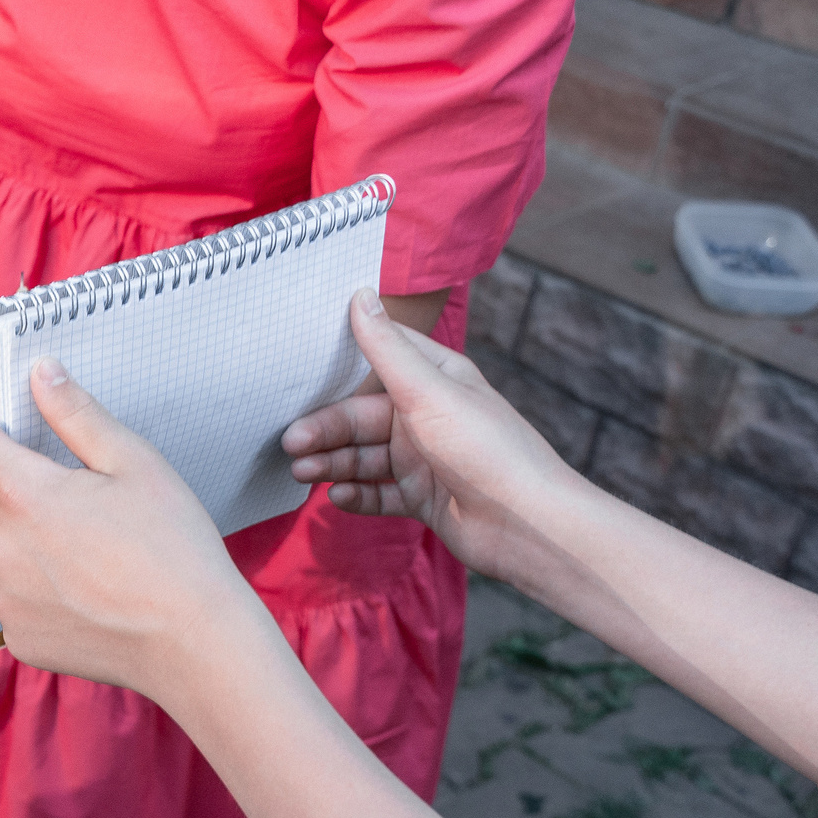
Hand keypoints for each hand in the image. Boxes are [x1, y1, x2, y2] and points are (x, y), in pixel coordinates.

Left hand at [0, 357, 263, 697]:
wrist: (194, 645)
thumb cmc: (174, 548)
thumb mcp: (134, 463)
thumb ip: (76, 414)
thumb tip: (38, 372)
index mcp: (23, 496)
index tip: (24, 439)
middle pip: (1, 504)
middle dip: (36, 501)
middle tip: (98, 518)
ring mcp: (4, 598)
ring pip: (11, 555)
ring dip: (40, 551)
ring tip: (100, 564)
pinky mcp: (18, 638)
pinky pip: (22, 601)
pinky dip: (49, 597)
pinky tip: (94, 600)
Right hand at [282, 291, 588, 584]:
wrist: (526, 524)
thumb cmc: (486, 448)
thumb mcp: (429, 392)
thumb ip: (387, 349)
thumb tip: (360, 293)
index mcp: (436, 380)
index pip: (381, 357)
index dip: (342, 358)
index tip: (297, 366)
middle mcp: (428, 416)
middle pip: (362, 417)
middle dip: (326, 430)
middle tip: (290, 444)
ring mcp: (424, 459)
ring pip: (363, 457)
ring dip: (332, 463)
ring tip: (301, 473)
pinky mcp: (422, 497)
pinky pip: (377, 493)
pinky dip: (356, 495)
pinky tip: (337, 498)